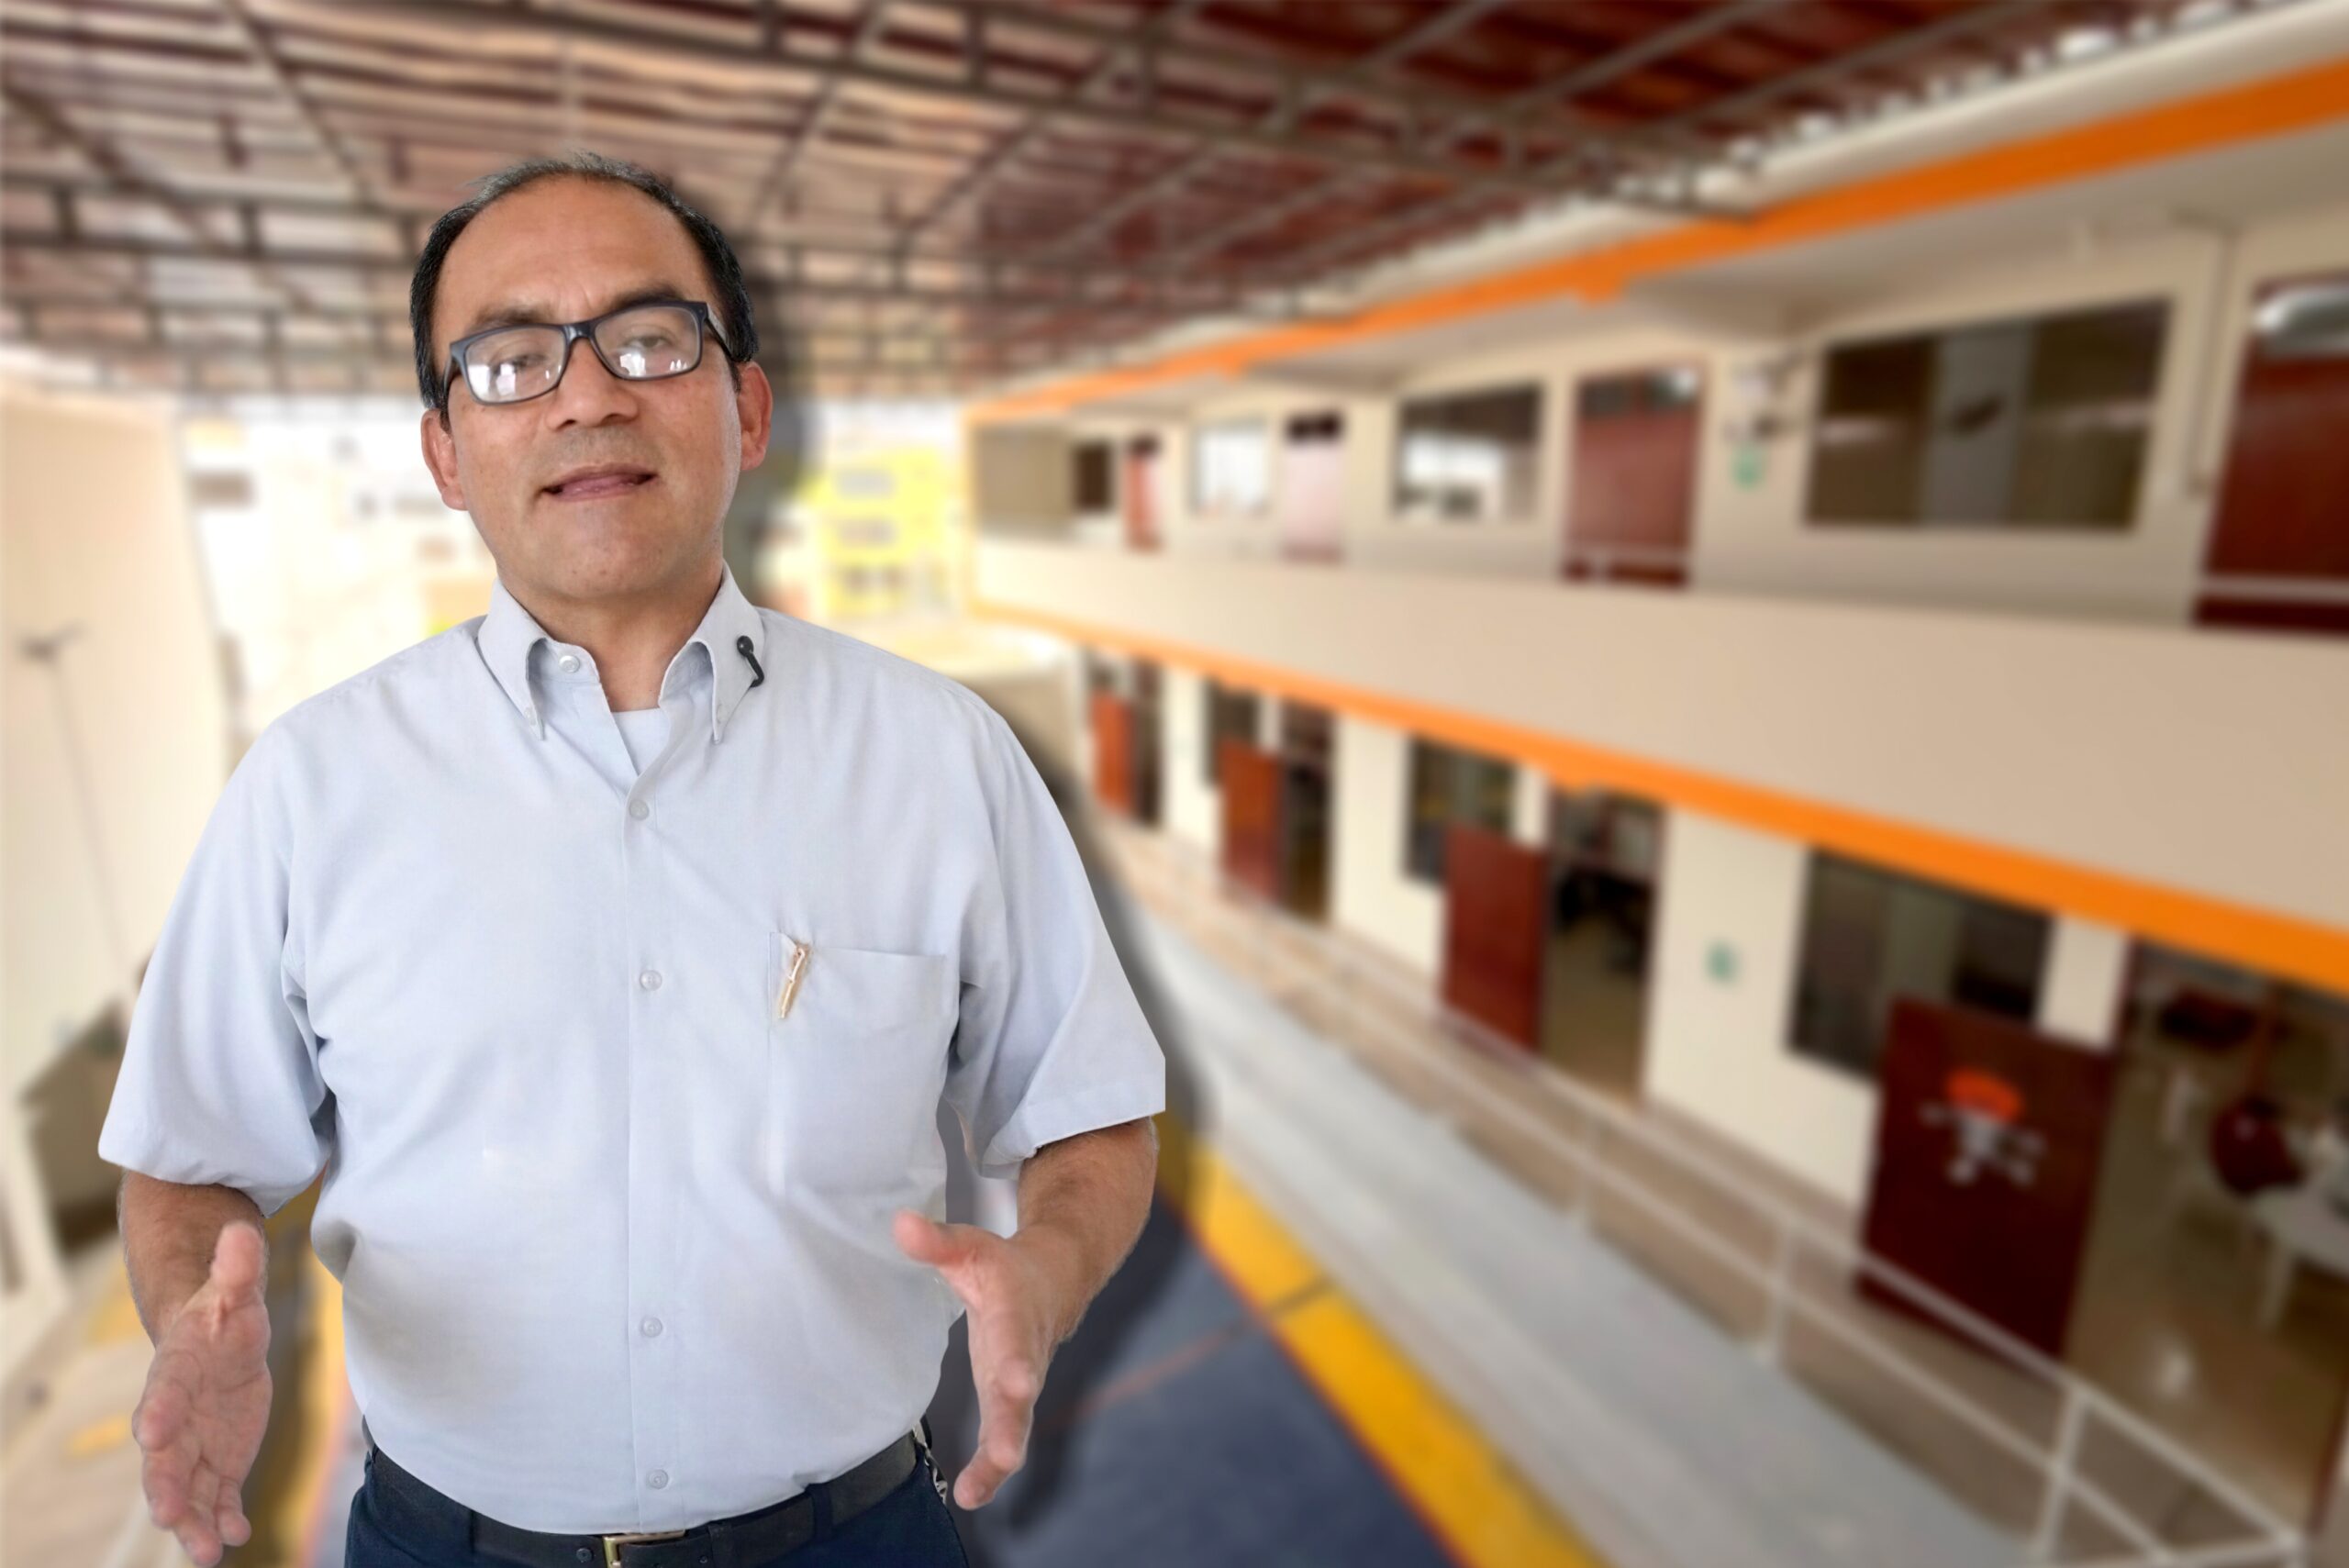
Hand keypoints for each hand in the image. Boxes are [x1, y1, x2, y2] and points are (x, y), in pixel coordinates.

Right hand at [132, 1221, 271, 1565]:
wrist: (216, 1343)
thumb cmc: (222, 1315)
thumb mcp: (236, 1290)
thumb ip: (238, 1268)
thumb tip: (243, 1231)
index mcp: (175, 1373)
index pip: (161, 1393)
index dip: (158, 1411)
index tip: (151, 1432)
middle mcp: (176, 1419)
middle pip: (165, 1457)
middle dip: (166, 1486)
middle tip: (171, 1514)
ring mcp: (195, 1446)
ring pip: (189, 1489)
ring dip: (196, 1521)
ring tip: (208, 1552)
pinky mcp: (219, 1464)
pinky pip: (220, 1497)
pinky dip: (226, 1519)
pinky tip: (237, 1538)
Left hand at [891, 1209, 1066, 1508]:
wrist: (1054, 1283)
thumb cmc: (1005, 1268)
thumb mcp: (973, 1248)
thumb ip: (938, 1241)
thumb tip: (899, 1224)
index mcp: (1017, 1313)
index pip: (1016, 1336)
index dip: (1016, 1359)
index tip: (1018, 1382)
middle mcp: (1025, 1356)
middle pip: (1022, 1394)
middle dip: (1013, 1423)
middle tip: (1007, 1455)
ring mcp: (1020, 1385)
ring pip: (1014, 1426)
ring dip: (998, 1459)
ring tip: (976, 1490)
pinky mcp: (1009, 1404)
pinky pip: (1003, 1440)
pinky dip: (990, 1471)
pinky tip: (969, 1496)